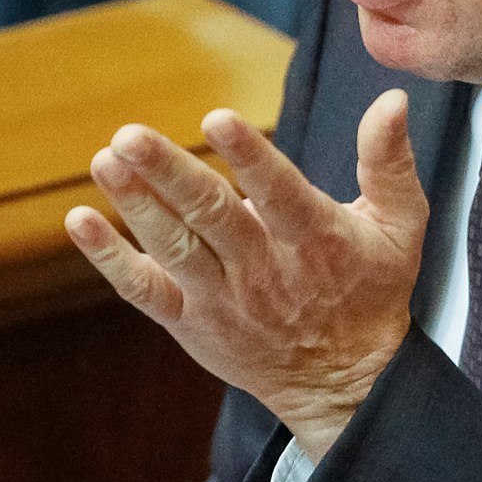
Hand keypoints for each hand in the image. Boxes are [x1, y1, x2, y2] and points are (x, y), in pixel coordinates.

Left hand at [65, 89, 427, 461]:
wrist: (344, 382)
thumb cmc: (372, 288)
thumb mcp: (400, 224)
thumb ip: (388, 160)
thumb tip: (393, 98)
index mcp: (316, 240)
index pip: (279, 192)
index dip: (250, 155)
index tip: (217, 117)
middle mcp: (265, 270)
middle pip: (212, 216)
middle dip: (169, 174)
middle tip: (130, 135)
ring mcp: (223, 299)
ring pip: (173, 247)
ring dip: (135, 204)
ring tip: (105, 160)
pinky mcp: (191, 321)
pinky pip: (144, 289)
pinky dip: (110, 258)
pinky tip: (81, 220)